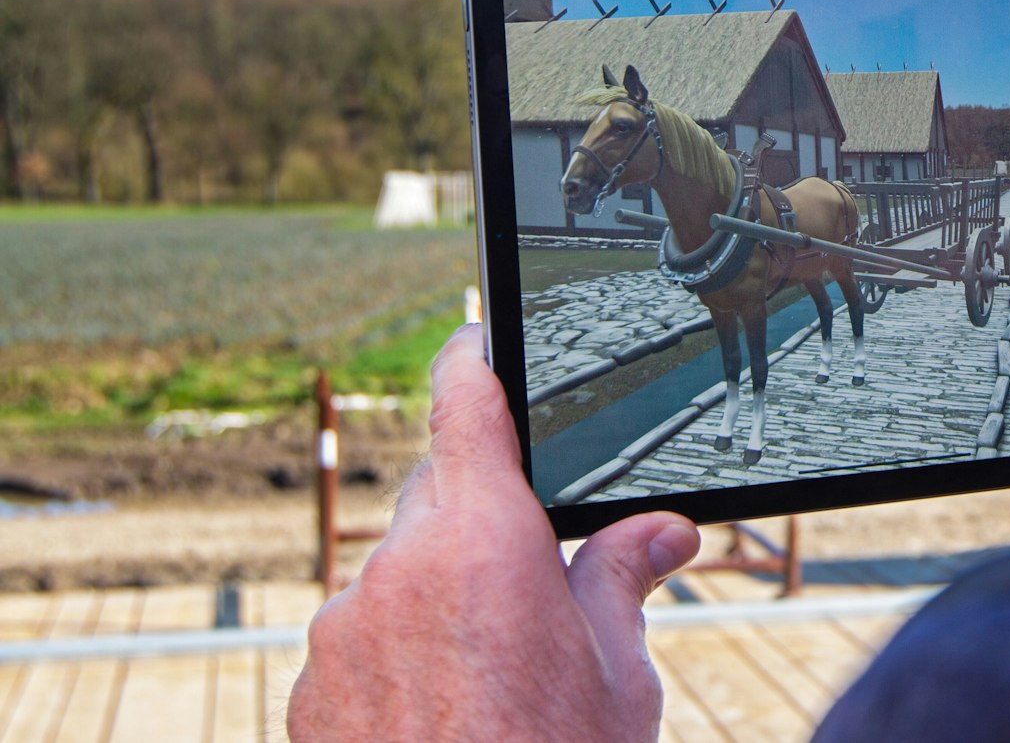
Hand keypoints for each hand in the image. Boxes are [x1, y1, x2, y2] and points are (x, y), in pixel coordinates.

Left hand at [289, 324, 700, 740]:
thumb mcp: (620, 677)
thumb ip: (625, 580)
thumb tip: (663, 533)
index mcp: (484, 542)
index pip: (466, 404)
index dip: (474, 359)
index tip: (477, 340)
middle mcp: (397, 569)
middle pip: (437, 497)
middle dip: (483, 520)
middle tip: (536, 587)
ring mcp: (342, 631)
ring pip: (397, 573)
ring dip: (438, 595)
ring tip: (493, 679)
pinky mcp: (310, 689)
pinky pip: (358, 637)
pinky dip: (397, 653)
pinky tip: (443, 713)